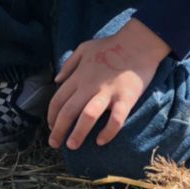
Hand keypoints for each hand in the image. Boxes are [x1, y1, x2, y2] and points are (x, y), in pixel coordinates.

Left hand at [47, 18, 169, 150]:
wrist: (139, 42)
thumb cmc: (111, 45)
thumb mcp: (84, 48)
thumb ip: (69, 64)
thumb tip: (56, 80)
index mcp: (79, 75)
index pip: (58, 99)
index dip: (51, 116)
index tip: (51, 127)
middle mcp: (90, 85)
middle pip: (68, 111)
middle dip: (58, 130)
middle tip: (54, 144)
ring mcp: (108, 92)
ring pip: (87, 116)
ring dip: (78, 133)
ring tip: (72, 146)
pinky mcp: (125, 98)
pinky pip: (116, 119)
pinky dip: (108, 132)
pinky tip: (101, 141)